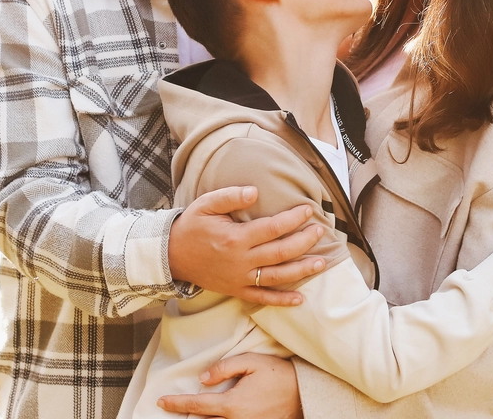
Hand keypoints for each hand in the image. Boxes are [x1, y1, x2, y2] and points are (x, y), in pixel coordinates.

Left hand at [158, 353, 301, 418]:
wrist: (304, 393)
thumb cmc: (279, 374)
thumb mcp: (252, 362)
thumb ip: (225, 367)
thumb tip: (203, 379)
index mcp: (233, 404)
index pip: (197, 406)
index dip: (177, 404)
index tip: (162, 401)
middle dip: (186, 418)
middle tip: (170, 409)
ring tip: (190, 414)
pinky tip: (214, 416)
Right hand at [168, 186, 327, 306]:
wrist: (171, 255)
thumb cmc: (191, 226)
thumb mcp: (206, 204)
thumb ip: (231, 196)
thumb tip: (255, 191)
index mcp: (235, 238)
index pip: (273, 229)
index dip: (293, 219)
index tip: (308, 209)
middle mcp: (240, 261)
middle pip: (280, 253)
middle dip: (304, 242)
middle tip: (320, 231)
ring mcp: (239, 279)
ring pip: (277, 277)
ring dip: (301, 271)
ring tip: (322, 262)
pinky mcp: (236, 290)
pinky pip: (262, 299)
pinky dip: (281, 300)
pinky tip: (300, 299)